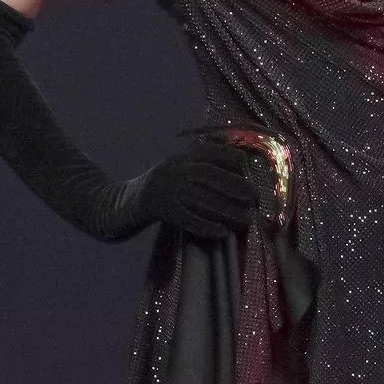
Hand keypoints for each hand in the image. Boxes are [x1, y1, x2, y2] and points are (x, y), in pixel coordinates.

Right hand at [131, 138, 258, 238]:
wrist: (129, 199)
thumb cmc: (165, 183)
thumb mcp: (181, 164)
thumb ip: (204, 162)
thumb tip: (243, 165)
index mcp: (184, 155)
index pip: (214, 152)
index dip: (234, 161)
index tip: (249, 171)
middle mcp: (177, 168)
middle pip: (211, 175)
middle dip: (236, 185)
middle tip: (255, 197)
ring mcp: (169, 190)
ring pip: (203, 199)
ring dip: (228, 210)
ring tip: (247, 219)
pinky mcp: (164, 210)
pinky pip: (189, 219)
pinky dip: (207, 226)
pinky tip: (223, 232)